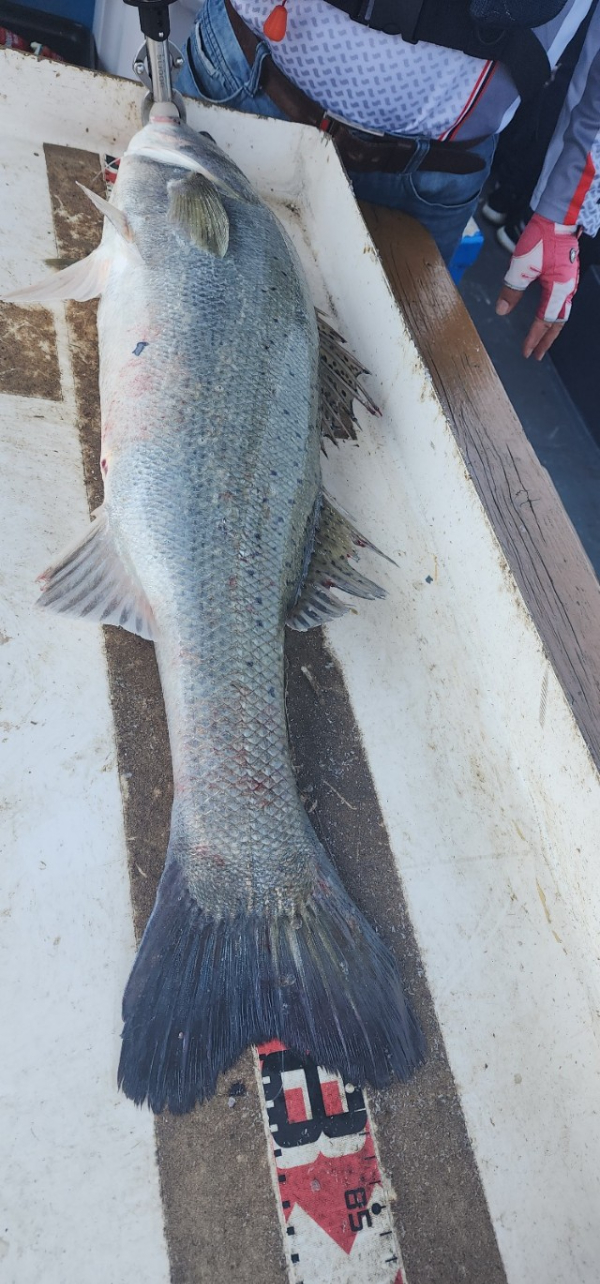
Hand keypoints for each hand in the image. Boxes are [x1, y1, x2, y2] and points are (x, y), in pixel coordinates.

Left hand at [495, 213, 579, 359]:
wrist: (558, 216)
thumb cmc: (542, 237)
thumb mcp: (521, 265)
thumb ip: (512, 290)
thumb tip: (502, 311)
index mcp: (559, 289)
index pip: (545, 322)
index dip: (534, 338)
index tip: (525, 351)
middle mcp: (568, 288)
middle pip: (558, 322)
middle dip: (546, 340)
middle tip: (536, 354)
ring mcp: (570, 281)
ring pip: (562, 312)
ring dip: (551, 329)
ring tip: (541, 340)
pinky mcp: (568, 274)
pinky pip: (563, 301)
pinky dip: (555, 314)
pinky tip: (548, 316)